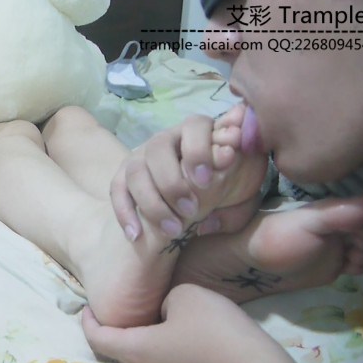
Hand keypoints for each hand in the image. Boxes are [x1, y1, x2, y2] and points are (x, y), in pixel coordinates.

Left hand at [81, 284, 350, 362]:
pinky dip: (161, 354)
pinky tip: (181, 339)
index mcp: (135, 351)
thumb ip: (162, 299)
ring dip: (141, 343)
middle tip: (125, 309)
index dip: (88, 321)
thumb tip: (163, 313)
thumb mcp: (184, 295)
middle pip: (118, 351)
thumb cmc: (216, 330)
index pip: (97, 338)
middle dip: (116, 330)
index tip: (89, 307)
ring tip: (156, 320)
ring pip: (141, 362)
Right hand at [111, 105, 261, 239]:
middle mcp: (166, 139)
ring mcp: (142, 157)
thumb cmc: (229, 188)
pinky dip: (124, 212)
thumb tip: (221, 175)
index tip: (206, 180)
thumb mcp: (246, 188)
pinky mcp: (125, 178)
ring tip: (173, 230)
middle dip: (172, 181)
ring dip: (152, 201)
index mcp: (198, 132)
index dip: (198, 149)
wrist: (206, 200)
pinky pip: (116, 190)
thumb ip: (242, 181)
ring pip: (135, 170)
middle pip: (157, 148)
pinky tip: (136, 235)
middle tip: (191, 211)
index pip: (193, 127)